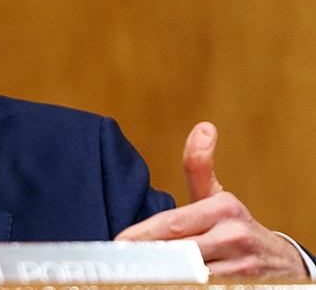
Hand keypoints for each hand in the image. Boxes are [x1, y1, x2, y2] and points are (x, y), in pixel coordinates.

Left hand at [115, 122, 307, 278]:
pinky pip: (203, 286)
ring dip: (165, 274)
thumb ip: (199, 166)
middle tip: (125, 260)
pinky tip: (167, 281)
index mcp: (223, 209)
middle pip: (178, 251)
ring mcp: (241, 266)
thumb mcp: (217, 196)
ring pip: (190, 273)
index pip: (172, 224)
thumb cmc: (233, 225)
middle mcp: (234, 236)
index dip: (143, 234)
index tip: (120, 242)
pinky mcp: (244, 287)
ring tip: (141, 273)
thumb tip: (203, 127)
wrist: (279, 260)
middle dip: (150, 257)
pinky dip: (184, 284)